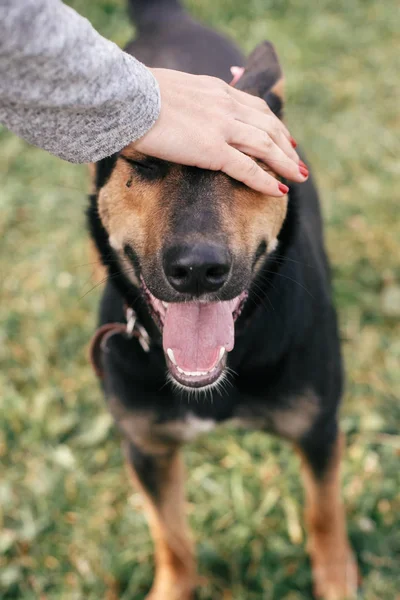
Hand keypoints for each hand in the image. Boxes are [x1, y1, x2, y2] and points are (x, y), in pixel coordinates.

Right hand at [130, 68, 306, 195]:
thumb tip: (172, 117)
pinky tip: (279, 190)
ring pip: (266, 146)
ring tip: (299, 177)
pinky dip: (266, 180)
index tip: (284, 136)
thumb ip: (181, 104)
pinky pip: (248, 168)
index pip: (254, 106)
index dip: (273, 123)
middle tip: (298, 160)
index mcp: (215, 90)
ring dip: (286, 163)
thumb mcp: (167, 91)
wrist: (128, 98)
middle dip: (286, 145)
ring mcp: (222, 127)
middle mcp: (225, 105)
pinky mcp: (213, 149)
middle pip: (268, 126)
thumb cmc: (135, 97)